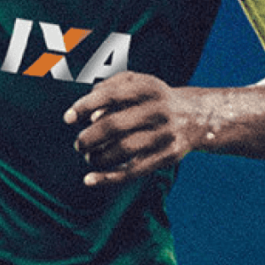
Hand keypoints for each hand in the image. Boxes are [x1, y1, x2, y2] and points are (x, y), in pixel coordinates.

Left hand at [63, 71, 195, 186]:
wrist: (196, 117)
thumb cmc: (153, 99)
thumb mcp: (136, 83)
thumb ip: (109, 89)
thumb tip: (90, 115)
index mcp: (149, 87)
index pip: (111, 95)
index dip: (85, 106)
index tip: (68, 118)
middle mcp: (159, 110)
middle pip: (116, 126)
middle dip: (90, 137)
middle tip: (79, 144)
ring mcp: (165, 135)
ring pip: (124, 150)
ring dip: (98, 157)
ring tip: (89, 156)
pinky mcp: (167, 157)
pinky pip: (134, 171)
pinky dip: (109, 178)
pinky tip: (89, 180)